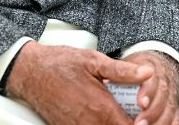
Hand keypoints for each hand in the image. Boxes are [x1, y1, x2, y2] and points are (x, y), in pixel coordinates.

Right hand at [6, 41, 149, 124]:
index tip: (148, 117)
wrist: (30, 72)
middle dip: (131, 123)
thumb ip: (123, 70)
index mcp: (101, 107)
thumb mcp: (94, 60)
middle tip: (139, 115)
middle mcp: (90, 123)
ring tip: (123, 115)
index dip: (143, 124)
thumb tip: (148, 72)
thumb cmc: (62, 63)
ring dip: (115, 124)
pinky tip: (105, 117)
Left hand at [123, 50, 178, 124]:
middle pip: (163, 97)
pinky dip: (172, 124)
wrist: (158, 65)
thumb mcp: (129, 62)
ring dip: (160, 122)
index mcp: (152, 69)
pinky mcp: (174, 106)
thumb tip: (105, 83)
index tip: (141, 103)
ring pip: (170, 109)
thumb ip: (120, 72)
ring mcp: (171, 94)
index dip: (148, 92)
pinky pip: (176, 117)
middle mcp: (165, 82)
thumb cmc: (139, 67)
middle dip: (152, 112)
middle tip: (139, 123)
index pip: (153, 80)